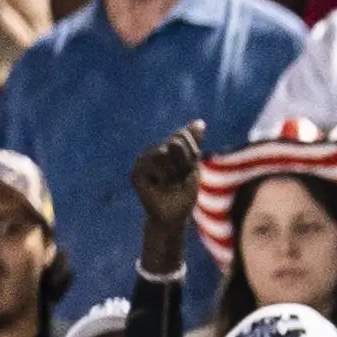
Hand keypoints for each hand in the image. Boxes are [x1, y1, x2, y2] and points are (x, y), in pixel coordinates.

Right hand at [134, 123, 205, 255]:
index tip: (189, 170)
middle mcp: (153, 151)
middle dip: (184, 161)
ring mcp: (142, 160)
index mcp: (168, 147)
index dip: (191, 154)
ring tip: (170, 182)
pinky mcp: (135, 172)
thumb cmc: (185, 192)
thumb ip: (193, 143)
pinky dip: (162, 176)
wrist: (175, 215)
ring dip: (174, 170)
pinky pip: (153, 163)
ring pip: (164, 151)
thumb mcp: (193, 165)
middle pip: (175, 142)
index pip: (182, 136)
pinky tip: (159, 185)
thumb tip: (200, 121)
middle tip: (179, 177)